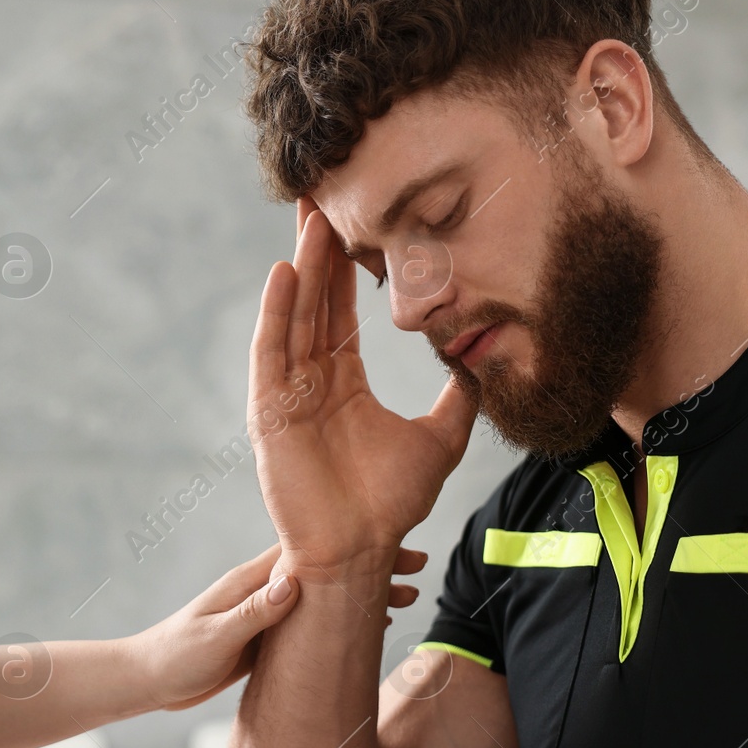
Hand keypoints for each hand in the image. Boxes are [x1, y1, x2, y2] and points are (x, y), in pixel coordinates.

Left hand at [135, 543, 429, 709]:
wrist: (150, 679)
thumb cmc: (177, 657)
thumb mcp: (215, 637)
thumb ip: (253, 612)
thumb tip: (293, 582)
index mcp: (253, 580)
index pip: (314, 554)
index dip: (355, 548)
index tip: (396, 545)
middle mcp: (265, 588)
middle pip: (330, 569)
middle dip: (373, 566)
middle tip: (419, 565)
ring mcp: (269, 611)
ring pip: (329, 595)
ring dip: (366, 592)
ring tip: (407, 595)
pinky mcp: (269, 636)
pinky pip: (316, 622)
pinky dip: (345, 619)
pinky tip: (370, 624)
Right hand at [249, 198, 474, 570]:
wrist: (362, 551)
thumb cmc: (391, 506)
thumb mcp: (440, 439)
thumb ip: (458, 399)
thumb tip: (478, 363)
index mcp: (341, 384)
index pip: (340, 312)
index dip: (345, 267)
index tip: (350, 221)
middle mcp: (309, 382)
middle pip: (312, 302)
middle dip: (316, 250)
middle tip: (321, 196)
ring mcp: (285, 396)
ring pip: (293, 318)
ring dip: (301, 269)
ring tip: (311, 220)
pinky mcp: (269, 414)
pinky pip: (270, 355)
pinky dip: (276, 314)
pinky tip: (285, 274)